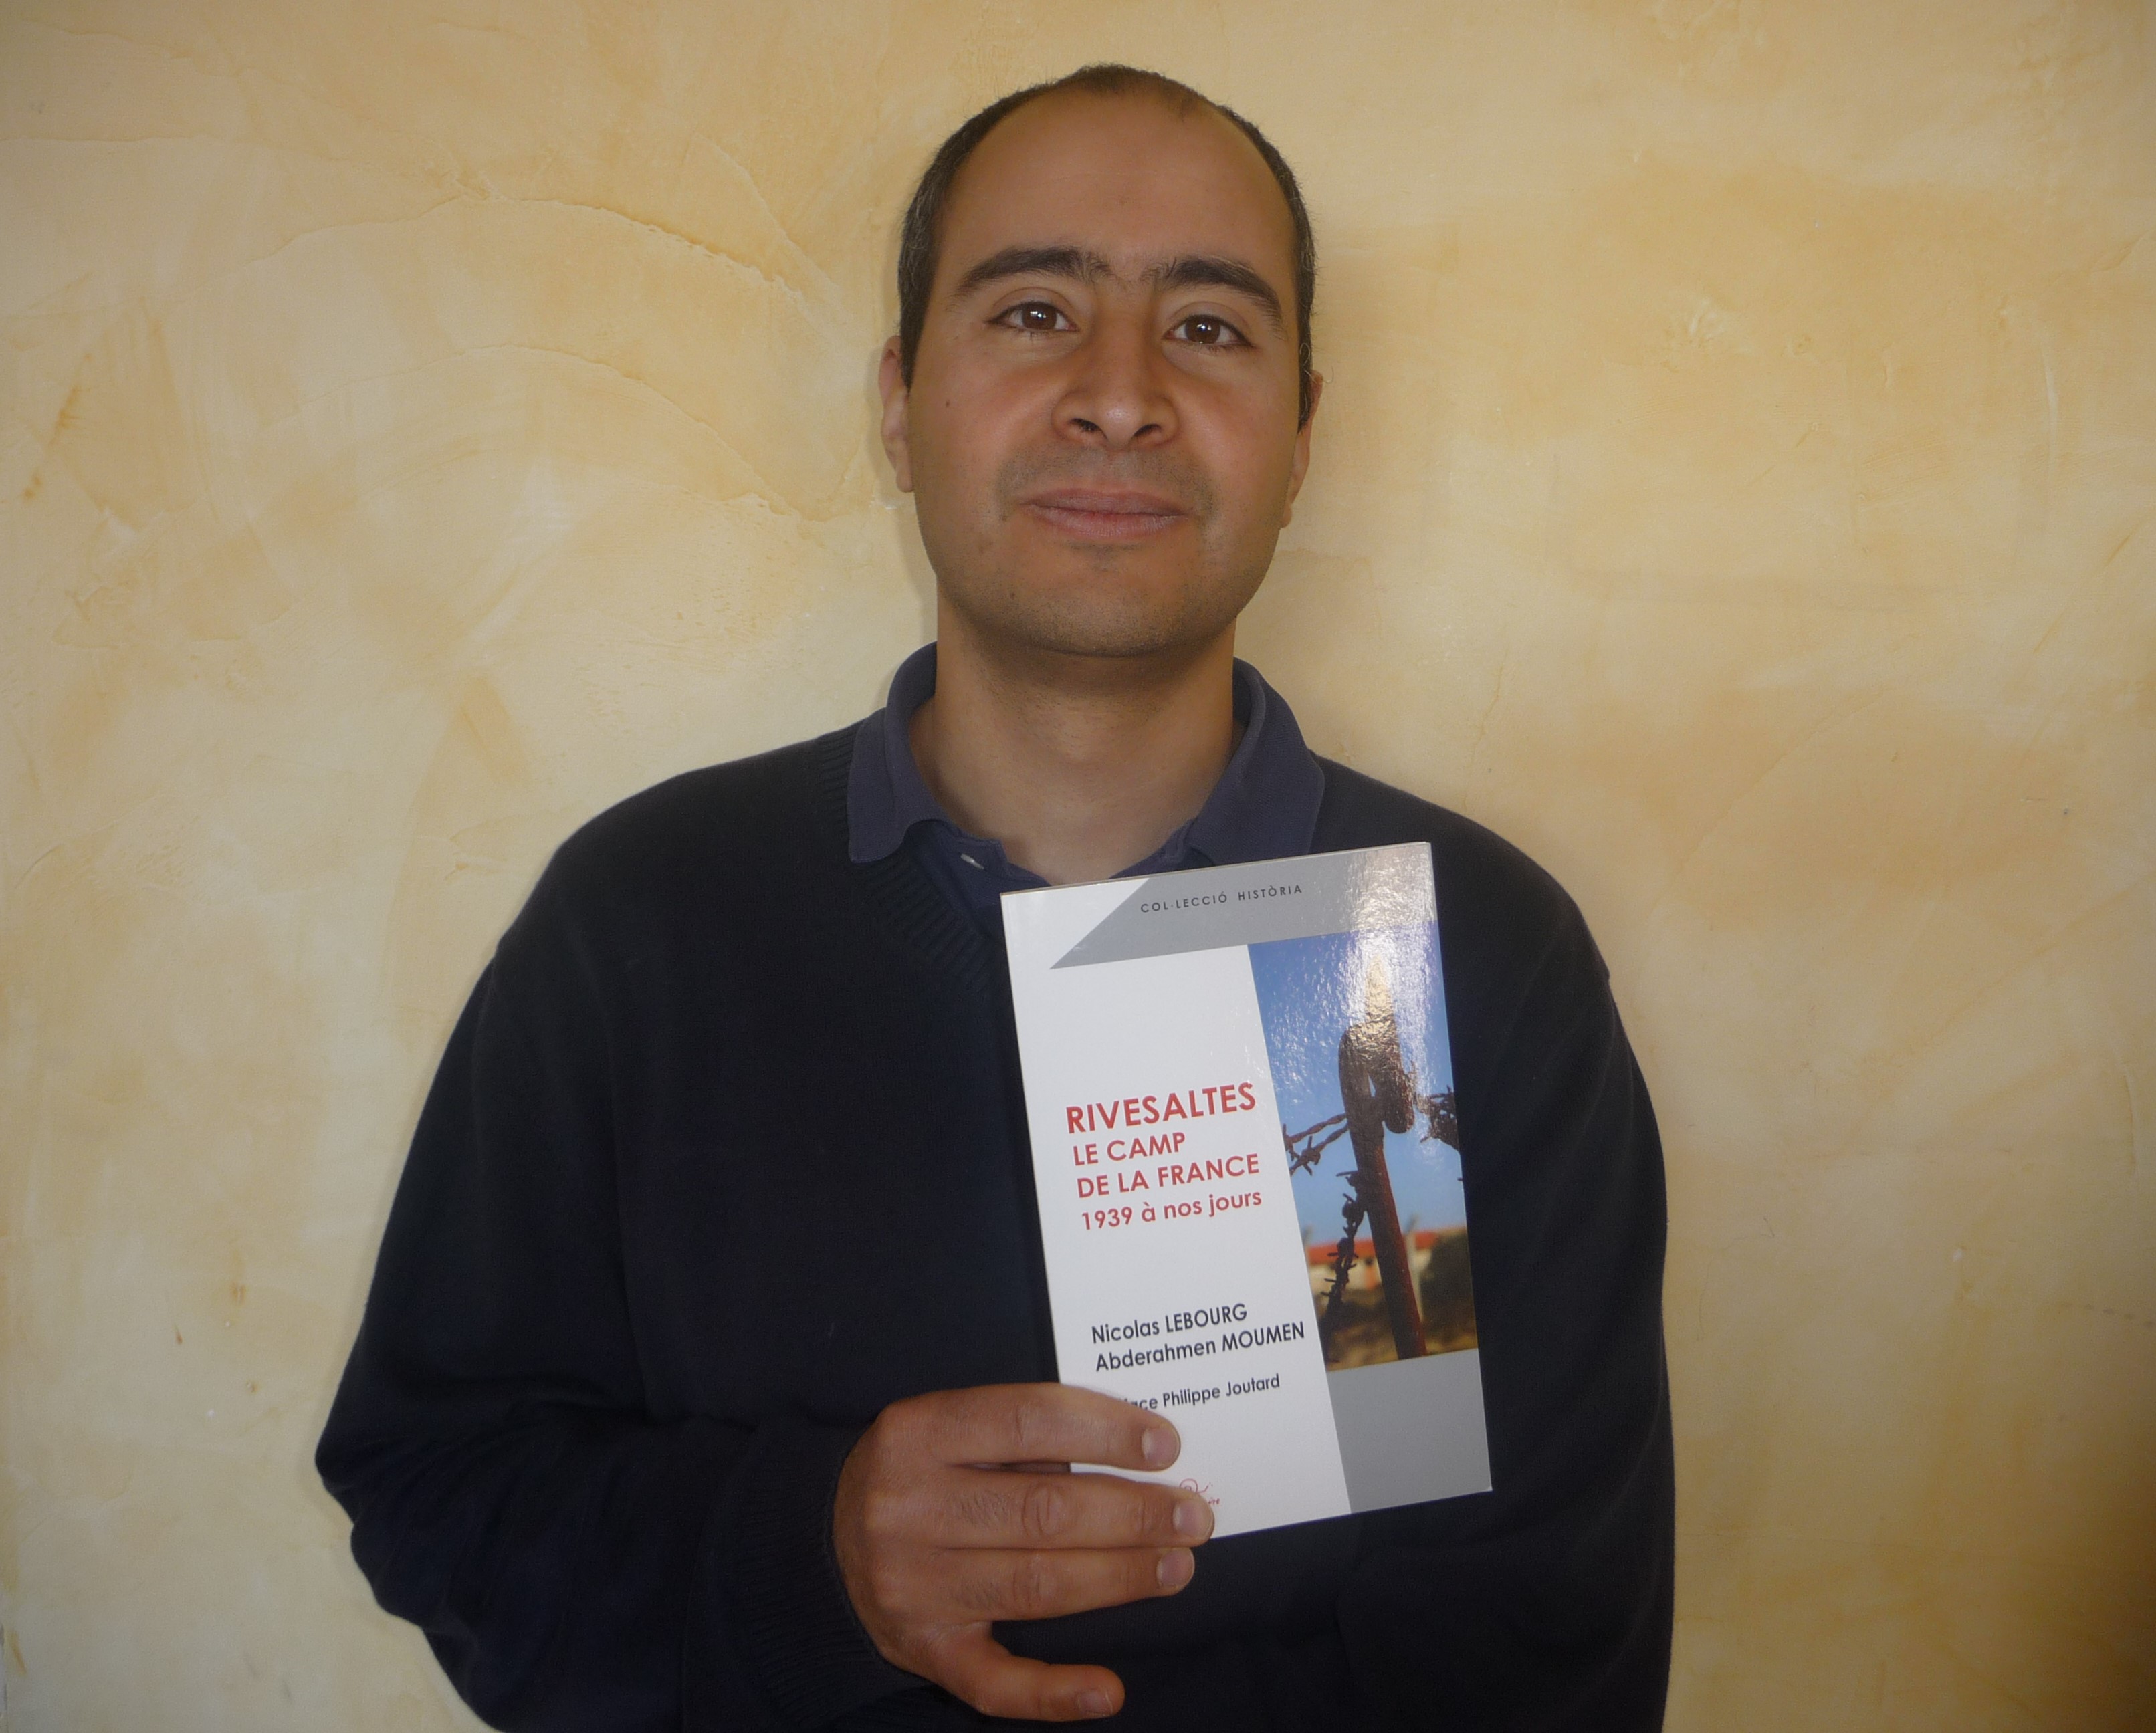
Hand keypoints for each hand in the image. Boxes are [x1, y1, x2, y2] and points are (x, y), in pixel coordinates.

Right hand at [832, 1383, 1214, 1720]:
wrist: (823, 1541)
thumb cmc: (915, 1472)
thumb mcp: (946, 1428)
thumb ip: (1020, 1435)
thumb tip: (1135, 1453)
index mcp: (917, 1433)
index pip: (1028, 1422)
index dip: (1105, 1430)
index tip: (1167, 1444)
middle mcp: (907, 1509)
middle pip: (1042, 1512)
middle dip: (1132, 1514)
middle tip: (1193, 1515)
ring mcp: (911, 1587)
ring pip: (1033, 1586)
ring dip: (1118, 1578)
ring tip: (1177, 1566)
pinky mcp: (921, 1651)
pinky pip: (992, 1683)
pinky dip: (1054, 1693)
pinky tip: (1108, 1689)